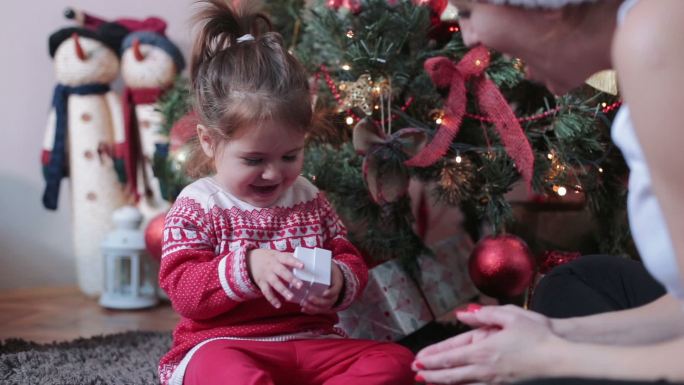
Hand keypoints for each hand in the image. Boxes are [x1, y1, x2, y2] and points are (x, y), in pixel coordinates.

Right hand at [247, 249, 303, 308]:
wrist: (250, 261)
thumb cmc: (269, 258)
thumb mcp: (277, 254)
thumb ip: (289, 257)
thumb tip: (306, 259)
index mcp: (277, 258)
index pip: (287, 259)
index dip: (294, 262)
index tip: (303, 266)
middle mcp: (272, 266)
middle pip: (282, 272)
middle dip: (291, 279)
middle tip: (300, 285)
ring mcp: (266, 275)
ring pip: (275, 283)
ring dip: (283, 291)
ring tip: (291, 298)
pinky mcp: (261, 283)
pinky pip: (266, 292)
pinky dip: (272, 299)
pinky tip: (278, 305)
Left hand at [301, 262, 343, 313]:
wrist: (334, 275)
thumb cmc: (328, 268)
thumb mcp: (328, 263)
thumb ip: (322, 261)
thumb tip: (307, 253)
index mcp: (337, 282)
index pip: (336, 290)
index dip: (331, 293)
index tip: (323, 293)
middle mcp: (335, 293)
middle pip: (329, 302)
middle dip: (318, 302)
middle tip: (308, 298)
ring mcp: (330, 300)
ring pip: (323, 308)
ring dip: (313, 308)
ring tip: (303, 304)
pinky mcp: (324, 303)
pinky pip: (319, 310)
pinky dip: (311, 311)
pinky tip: (303, 309)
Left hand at [413, 305, 562, 383]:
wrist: (559, 357)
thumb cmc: (537, 334)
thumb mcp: (510, 316)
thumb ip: (483, 314)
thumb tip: (461, 314)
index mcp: (484, 349)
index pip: (450, 357)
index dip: (431, 360)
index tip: (417, 361)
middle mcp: (485, 368)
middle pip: (451, 375)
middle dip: (431, 374)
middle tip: (416, 374)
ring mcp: (494, 380)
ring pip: (462, 384)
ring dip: (444, 383)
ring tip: (430, 381)